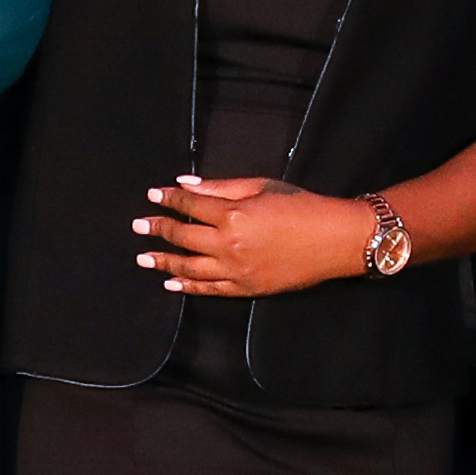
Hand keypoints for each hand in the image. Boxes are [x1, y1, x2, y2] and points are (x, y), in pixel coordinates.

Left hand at [138, 176, 386, 297]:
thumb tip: (185, 185)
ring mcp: (237, 270)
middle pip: (183, 236)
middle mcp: (229, 245)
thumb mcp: (262, 187)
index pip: (190, 205)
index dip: (169, 199)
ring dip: (164, 262)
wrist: (336, 239)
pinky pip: (210, 289)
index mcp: (234, 215)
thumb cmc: (302, 206)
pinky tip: (172, 283)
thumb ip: (221, 187)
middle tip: (139, 225)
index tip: (154, 195)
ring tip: (144, 258)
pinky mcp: (247, 288)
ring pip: (190, 268)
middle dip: (158, 229)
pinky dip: (189, 286)